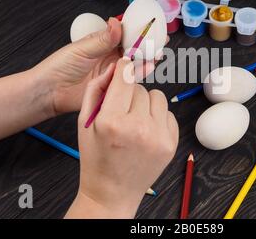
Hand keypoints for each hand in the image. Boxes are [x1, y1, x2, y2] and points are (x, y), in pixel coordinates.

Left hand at [32, 18, 157, 115]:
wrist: (51, 92)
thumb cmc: (60, 67)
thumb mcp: (82, 49)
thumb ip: (102, 39)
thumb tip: (116, 23)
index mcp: (102, 43)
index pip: (125, 33)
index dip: (139, 29)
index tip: (152, 25)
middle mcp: (110, 56)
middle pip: (134, 48)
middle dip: (148, 44)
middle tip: (161, 40)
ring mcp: (113, 72)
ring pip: (135, 63)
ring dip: (147, 58)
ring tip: (157, 53)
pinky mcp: (114, 86)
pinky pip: (130, 79)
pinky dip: (140, 73)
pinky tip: (149, 67)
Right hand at [65, 58, 178, 218]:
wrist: (112, 192)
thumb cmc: (95, 157)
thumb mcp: (84, 122)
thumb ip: (96, 89)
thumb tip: (115, 66)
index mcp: (112, 121)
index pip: (125, 78)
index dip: (124, 68)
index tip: (125, 63)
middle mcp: (138, 128)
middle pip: (140, 88)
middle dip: (130, 94)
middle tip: (121, 110)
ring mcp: (158, 137)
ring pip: (157, 97)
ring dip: (146, 103)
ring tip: (135, 120)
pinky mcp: (171, 144)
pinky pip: (169, 113)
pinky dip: (157, 117)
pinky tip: (146, 131)